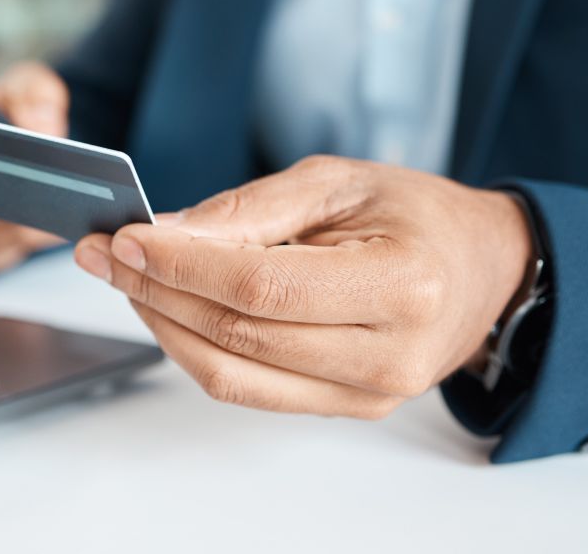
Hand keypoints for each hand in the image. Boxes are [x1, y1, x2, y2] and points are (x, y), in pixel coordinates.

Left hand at [73, 156, 531, 417]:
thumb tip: (165, 233)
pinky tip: (170, 308)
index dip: (182, 266)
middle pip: (239, 335)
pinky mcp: (347, 408)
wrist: (482, 267)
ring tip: (126, 279)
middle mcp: (389, 355)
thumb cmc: (417, 213)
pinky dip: (197, 348)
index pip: (262, 287)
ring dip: (165, 326)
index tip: (127, 238)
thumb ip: (250, 210)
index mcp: (402, 285)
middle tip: (104, 253)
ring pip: (233, 374)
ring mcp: (369, 393)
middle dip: (155, 292)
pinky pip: (250, 388)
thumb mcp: (338, 180)